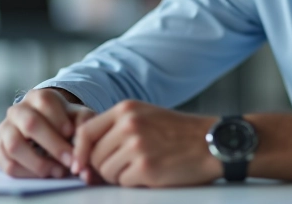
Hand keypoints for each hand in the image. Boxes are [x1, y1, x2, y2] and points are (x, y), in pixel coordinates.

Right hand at [0, 88, 95, 177]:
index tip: (71, 133)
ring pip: (14, 146)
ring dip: (39, 163)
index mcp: (38, 97)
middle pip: (30, 124)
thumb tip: (83, 152)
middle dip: (53, 145)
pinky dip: (27, 173)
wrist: (50, 128)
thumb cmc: (66, 121)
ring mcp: (5, 130)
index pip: (45, 102)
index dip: (58, 119)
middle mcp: (17, 110)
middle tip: (71, 161)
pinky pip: (7, 164)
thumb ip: (85, 127)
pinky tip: (46, 175)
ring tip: (59, 171)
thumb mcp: (79, 117)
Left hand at [71, 100, 220, 186]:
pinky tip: (152, 173)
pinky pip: (123, 182)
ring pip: (106, 171)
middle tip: (126, 167)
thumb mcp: (146, 116)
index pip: (85, 132)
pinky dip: (134, 183)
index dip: (79, 152)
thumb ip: (116, 129)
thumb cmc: (179, 132)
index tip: (80, 165)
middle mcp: (129, 125)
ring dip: (119, 176)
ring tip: (142, 167)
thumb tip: (84, 157)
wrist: (212, 142)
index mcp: (126, 109)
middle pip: (94, 156)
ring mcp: (137, 146)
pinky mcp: (146, 167)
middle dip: (104, 167)